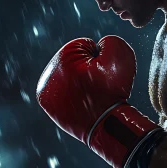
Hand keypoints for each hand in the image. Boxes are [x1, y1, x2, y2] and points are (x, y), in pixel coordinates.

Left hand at [36, 35, 161, 167]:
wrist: (107, 126)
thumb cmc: (113, 91)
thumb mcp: (121, 56)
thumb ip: (109, 41)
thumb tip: (97, 46)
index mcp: (64, 57)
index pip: (84, 46)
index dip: (99, 57)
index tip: (102, 74)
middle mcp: (49, 71)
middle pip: (72, 59)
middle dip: (85, 67)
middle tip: (97, 85)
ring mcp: (45, 87)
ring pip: (66, 74)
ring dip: (77, 80)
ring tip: (89, 94)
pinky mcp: (46, 101)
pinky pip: (60, 88)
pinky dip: (69, 92)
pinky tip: (80, 100)